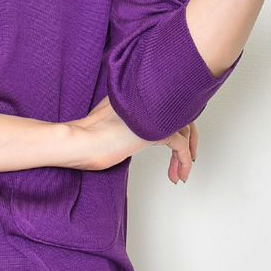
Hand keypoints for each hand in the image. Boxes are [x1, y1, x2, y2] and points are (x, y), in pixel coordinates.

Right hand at [66, 95, 197, 182]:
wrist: (82, 140)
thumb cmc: (87, 135)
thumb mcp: (106, 119)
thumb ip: (123, 118)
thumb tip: (129, 130)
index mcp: (137, 95)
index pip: (166, 105)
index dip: (174, 124)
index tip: (174, 141)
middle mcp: (149, 101)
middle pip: (181, 115)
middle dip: (189, 139)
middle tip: (189, 157)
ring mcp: (154, 115)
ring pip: (185, 131)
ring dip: (187, 155)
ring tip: (182, 173)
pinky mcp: (157, 132)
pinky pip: (181, 147)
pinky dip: (184, 162)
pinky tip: (179, 175)